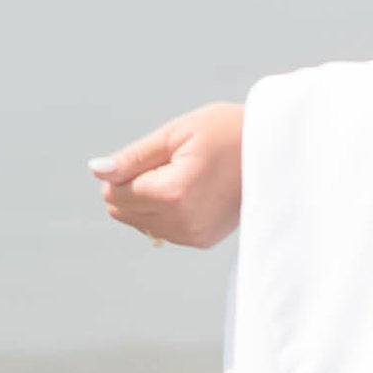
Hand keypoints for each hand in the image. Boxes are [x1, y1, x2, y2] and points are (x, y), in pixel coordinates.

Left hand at [90, 104, 244, 248]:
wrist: (275, 152)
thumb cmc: (227, 132)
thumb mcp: (176, 133)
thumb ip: (132, 157)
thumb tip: (96, 171)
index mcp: (172, 194)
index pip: (114, 191)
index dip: (126, 169)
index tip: (159, 154)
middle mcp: (181, 222)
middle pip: (122, 210)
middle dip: (135, 186)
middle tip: (173, 164)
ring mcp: (193, 236)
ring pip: (141, 222)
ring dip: (151, 200)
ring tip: (187, 177)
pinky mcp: (203, 241)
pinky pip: (164, 229)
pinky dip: (168, 211)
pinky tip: (194, 191)